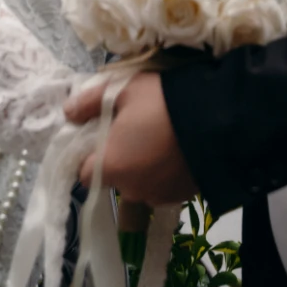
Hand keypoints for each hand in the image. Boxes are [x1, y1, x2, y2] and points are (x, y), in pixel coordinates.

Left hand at [66, 72, 195, 205]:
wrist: (218, 122)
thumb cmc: (162, 102)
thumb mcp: (124, 90)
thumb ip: (90, 102)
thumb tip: (68, 113)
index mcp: (109, 167)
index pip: (84, 172)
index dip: (89, 153)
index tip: (103, 134)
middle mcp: (130, 190)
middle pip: (114, 177)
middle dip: (119, 157)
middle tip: (135, 128)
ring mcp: (158, 197)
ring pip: (140, 183)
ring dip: (143, 167)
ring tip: (161, 138)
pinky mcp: (181, 197)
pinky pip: (163, 186)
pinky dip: (165, 173)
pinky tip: (177, 150)